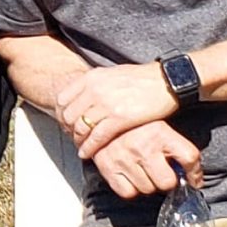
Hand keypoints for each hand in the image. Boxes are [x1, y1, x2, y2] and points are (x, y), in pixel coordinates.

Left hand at [53, 60, 181, 161]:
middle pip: (69, 115)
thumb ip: (95, 84)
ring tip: (80, 146)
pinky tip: (87, 153)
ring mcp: (106, 104)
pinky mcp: (119, 118)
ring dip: (78, 140)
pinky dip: (89, 147)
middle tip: (72, 137)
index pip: (63, 99)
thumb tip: (84, 95)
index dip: (62, 114)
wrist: (165, 81)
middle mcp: (95, 90)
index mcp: (91, 78)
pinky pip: (97, 137)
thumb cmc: (142, 79)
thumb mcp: (111, 74)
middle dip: (68, 129)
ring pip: (81, 128)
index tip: (66, 123)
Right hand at [90, 119, 203, 201]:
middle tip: (160, 172)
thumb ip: (179, 149)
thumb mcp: (160, 127)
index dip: (195, 174)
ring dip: (148, 184)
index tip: (194, 180)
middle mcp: (143, 147)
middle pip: (167, 182)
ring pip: (148, 189)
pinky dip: (131, 188)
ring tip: (142, 171)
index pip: (189, 158)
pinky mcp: (108, 168)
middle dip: (166, 180)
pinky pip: (128, 192)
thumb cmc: (134, 125)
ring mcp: (124, 159)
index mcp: (160, 133)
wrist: (99, 116)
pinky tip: (131, 176)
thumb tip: (194, 179)